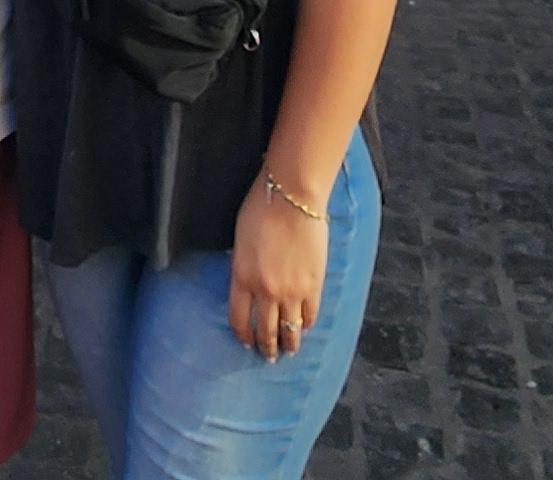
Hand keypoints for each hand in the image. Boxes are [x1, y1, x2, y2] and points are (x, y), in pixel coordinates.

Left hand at [228, 174, 328, 359]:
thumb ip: (242, 266)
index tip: (246, 342)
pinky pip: (310, 316)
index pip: (238, 319)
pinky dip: (307, 325)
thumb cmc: (261, 208)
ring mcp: (291, 291)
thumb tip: (247, 283)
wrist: (293, 196)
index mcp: (242, 277)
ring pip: (289, 331)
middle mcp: (265, 290)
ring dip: (288, 345)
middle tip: (268, 356)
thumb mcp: (240, 240)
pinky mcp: (313, 285)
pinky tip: (305, 327)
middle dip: (266, 348)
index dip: (243, 336)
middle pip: (264, 332)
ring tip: (288, 351)